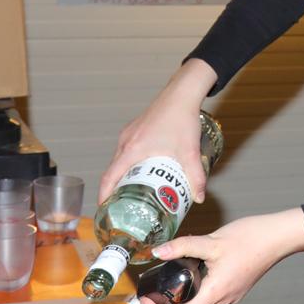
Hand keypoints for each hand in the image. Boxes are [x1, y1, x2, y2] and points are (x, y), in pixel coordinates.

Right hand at [98, 59, 217, 204]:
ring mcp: (129, 134)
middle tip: (122, 207)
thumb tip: (199, 197)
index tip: (105, 210)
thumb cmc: (182, 119)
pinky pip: (126, 150)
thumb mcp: (190, 152)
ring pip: (119, 160)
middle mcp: (126, 141)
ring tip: (132, 193)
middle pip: (113, 170)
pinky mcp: (135, 129)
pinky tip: (142, 170)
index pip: (109, 177)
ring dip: (122, 176)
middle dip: (114, 190)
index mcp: (132, 149)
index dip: (104, 195)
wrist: (182, 93)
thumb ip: (195, 177)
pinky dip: (128, 163)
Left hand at [141, 208, 303, 303]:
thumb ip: (183, 246)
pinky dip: (189, 300)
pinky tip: (182, 282)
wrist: (279, 237)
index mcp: (216, 293)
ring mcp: (229, 297)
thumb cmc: (251, 238)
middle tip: (145, 302)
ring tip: (159, 293)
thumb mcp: (212, 240)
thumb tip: (157, 252)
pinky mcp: (233, 289)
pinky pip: (206, 303)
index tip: (144, 300)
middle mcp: (223, 300)